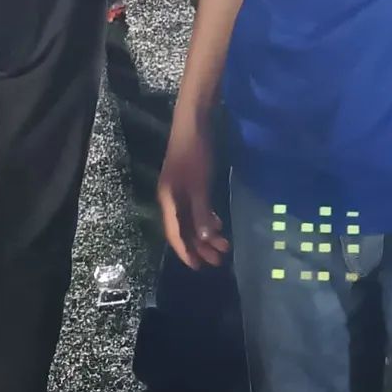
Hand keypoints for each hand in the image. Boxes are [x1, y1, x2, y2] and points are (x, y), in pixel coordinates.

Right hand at [158, 115, 229, 269]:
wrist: (194, 123)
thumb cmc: (195, 154)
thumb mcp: (199, 185)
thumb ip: (201, 212)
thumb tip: (203, 239)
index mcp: (168, 200)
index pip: (174, 234)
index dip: (186, 252)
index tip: (199, 267)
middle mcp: (171, 199)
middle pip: (184, 229)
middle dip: (200, 246)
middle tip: (219, 260)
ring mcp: (179, 191)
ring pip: (191, 219)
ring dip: (206, 234)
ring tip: (224, 245)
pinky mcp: (189, 183)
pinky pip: (195, 208)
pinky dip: (206, 218)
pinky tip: (217, 224)